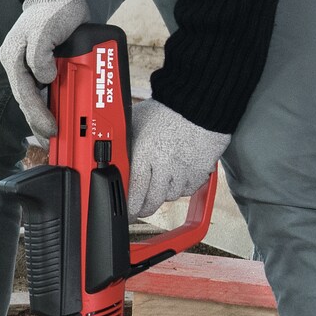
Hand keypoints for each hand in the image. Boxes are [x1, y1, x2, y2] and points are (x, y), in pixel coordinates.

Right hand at [0, 0, 92, 137]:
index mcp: (14, 58)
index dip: (37, 114)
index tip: (51, 129)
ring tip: (52, 135)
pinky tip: (56, 114)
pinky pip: (42, 89)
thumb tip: (44, 77)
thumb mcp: (45, 30)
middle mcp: (18, 64)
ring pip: (33, 97)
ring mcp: (28, 64)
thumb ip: (40, 55)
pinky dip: (49, 103)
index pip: (24, 93)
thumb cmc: (53, 8)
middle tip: (51, 140)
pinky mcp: (41, 63)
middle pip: (26, 100)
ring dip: (41, 116)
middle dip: (37, 122)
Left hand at [126, 98, 228, 218]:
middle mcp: (164, 165)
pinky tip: (177, 175)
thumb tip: (114, 157)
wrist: (199, 102)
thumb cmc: (165, 109)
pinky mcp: (201, 170)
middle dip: (144, 209)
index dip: (129, 208)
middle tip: (140, 208)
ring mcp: (184, 169)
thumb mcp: (136, 122)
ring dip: (164, 194)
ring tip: (160, 184)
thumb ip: (126, 142)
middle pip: (152, 201)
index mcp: (145, 153)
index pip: (134, 192)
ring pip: (171, 197)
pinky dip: (182, 187)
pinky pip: (189, 189)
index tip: (127, 213)